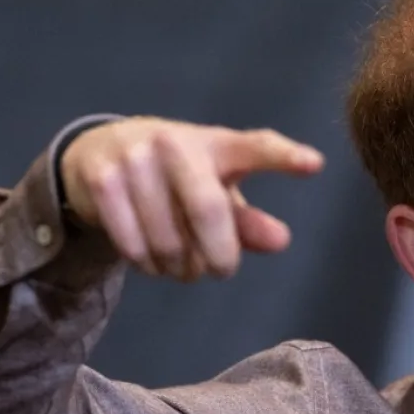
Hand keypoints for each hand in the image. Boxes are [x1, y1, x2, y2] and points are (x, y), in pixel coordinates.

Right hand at [59, 117, 323, 280]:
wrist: (98, 154)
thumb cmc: (176, 179)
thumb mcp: (215, 192)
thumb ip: (248, 221)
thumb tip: (280, 241)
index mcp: (217, 144)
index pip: (256, 148)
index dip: (284, 158)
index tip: (314, 165)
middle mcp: (175, 143)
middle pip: (208, 210)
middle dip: (219, 254)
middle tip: (222, 270)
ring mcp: (135, 158)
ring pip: (168, 241)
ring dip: (179, 268)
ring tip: (180, 263)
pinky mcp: (102, 180)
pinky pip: (134, 247)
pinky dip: (148, 265)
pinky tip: (151, 258)